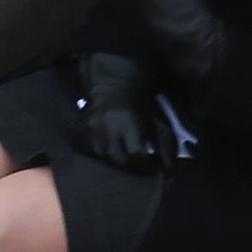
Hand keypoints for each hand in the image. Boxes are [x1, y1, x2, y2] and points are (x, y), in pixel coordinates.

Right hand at [68, 50, 169, 168]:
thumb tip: (168, 168)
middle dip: (133, 166)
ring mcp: (92, 128)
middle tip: (143, 165)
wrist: (113, 83)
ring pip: (105, 158)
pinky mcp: (83, 130)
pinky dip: (105, 154)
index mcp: (127, 120)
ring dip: (119, 160)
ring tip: (129, 156)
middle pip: (119, 160)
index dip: (147, 166)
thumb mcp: (156, 119)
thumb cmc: (140, 102)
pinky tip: (115, 149)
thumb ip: (165, 143)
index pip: (136, 154)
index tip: (155, 168)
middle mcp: (107, 126)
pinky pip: (94, 151)